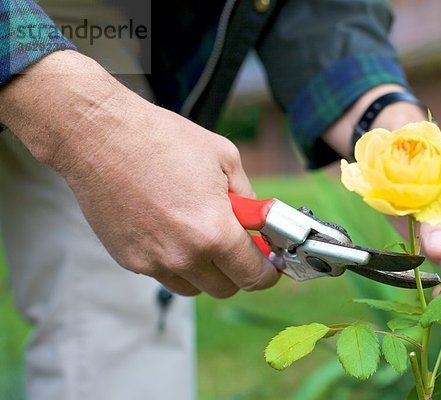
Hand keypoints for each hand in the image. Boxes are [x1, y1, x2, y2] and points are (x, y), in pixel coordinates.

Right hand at [0, 51, 278, 297]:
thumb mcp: (226, 159)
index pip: (254, 276)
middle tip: (238, 245)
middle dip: (238, 270)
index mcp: (214, 232)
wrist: (101, 136)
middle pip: (225, 289)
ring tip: (200, 233)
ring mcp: (152, 262)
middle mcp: (183, 256)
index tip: (269, 263)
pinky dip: (175, 260)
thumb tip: (258, 223)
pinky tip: (169, 227)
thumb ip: (249, 199)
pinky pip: (163, 274)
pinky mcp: (128, 260)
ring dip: (205, 270)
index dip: (268, 272)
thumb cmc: (164, 140)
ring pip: (193, 287)